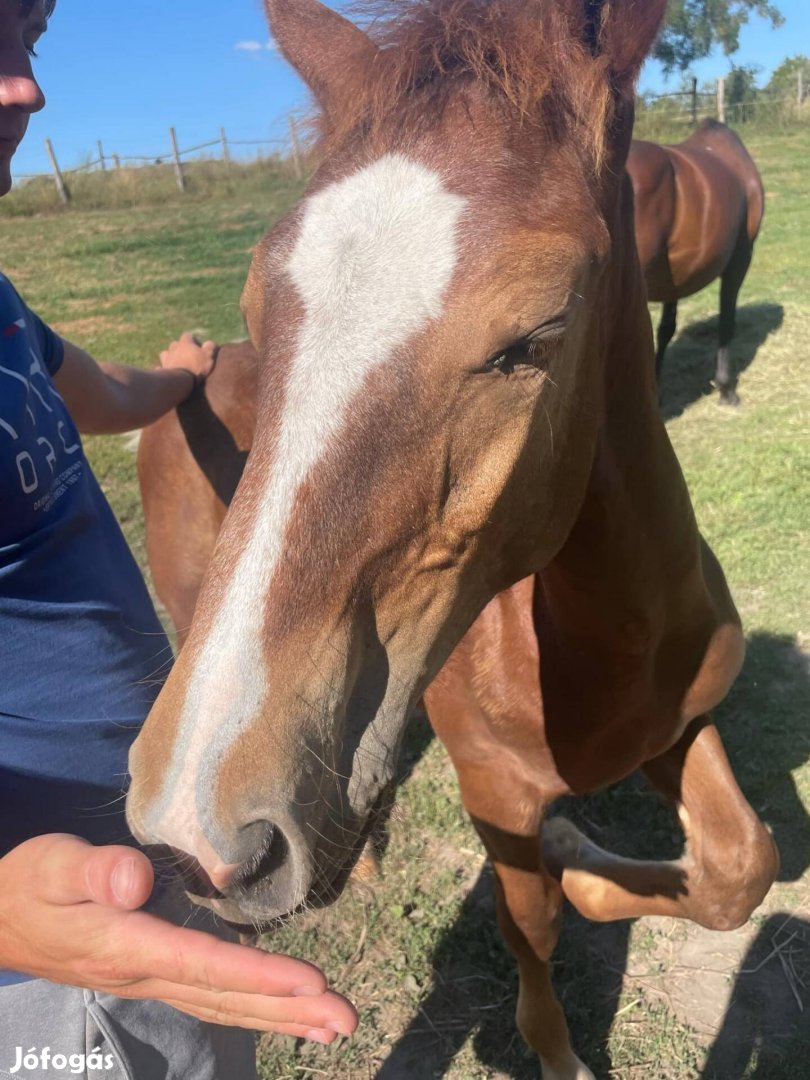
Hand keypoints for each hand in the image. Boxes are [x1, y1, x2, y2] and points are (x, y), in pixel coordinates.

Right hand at [0, 835, 357, 1042]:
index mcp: (126, 946)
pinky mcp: (154, 976)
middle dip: (289, 1008)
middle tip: (349, 1020)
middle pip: (227, 995)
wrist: (0, 920)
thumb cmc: (30, 884)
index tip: (313, 983)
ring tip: (334, 1028)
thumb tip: (137, 879)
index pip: (203, 964)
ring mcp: (151, 982)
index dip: (260, 973)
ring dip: (281, 1016)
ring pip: (225, 1004)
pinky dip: (254, 1008)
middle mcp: (145, 975)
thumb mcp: (53, 865)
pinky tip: (284, 1014)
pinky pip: (213, 998)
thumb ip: (94, 870)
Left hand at [160, 332, 216, 382]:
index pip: (188, 336)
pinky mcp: (162, 368)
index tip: (199, 348)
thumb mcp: (208, 356)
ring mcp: (166, 358)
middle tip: (188, 357)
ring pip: (166, 353)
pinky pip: (161, 367)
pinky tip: (167, 372)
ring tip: (177, 363)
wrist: (181, 381)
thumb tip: (209, 342)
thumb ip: (209, 347)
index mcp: (185, 342)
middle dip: (181, 348)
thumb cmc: (196, 367)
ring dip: (171, 356)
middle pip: (176, 344)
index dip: (194, 341)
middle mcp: (173, 347)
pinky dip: (163, 368)